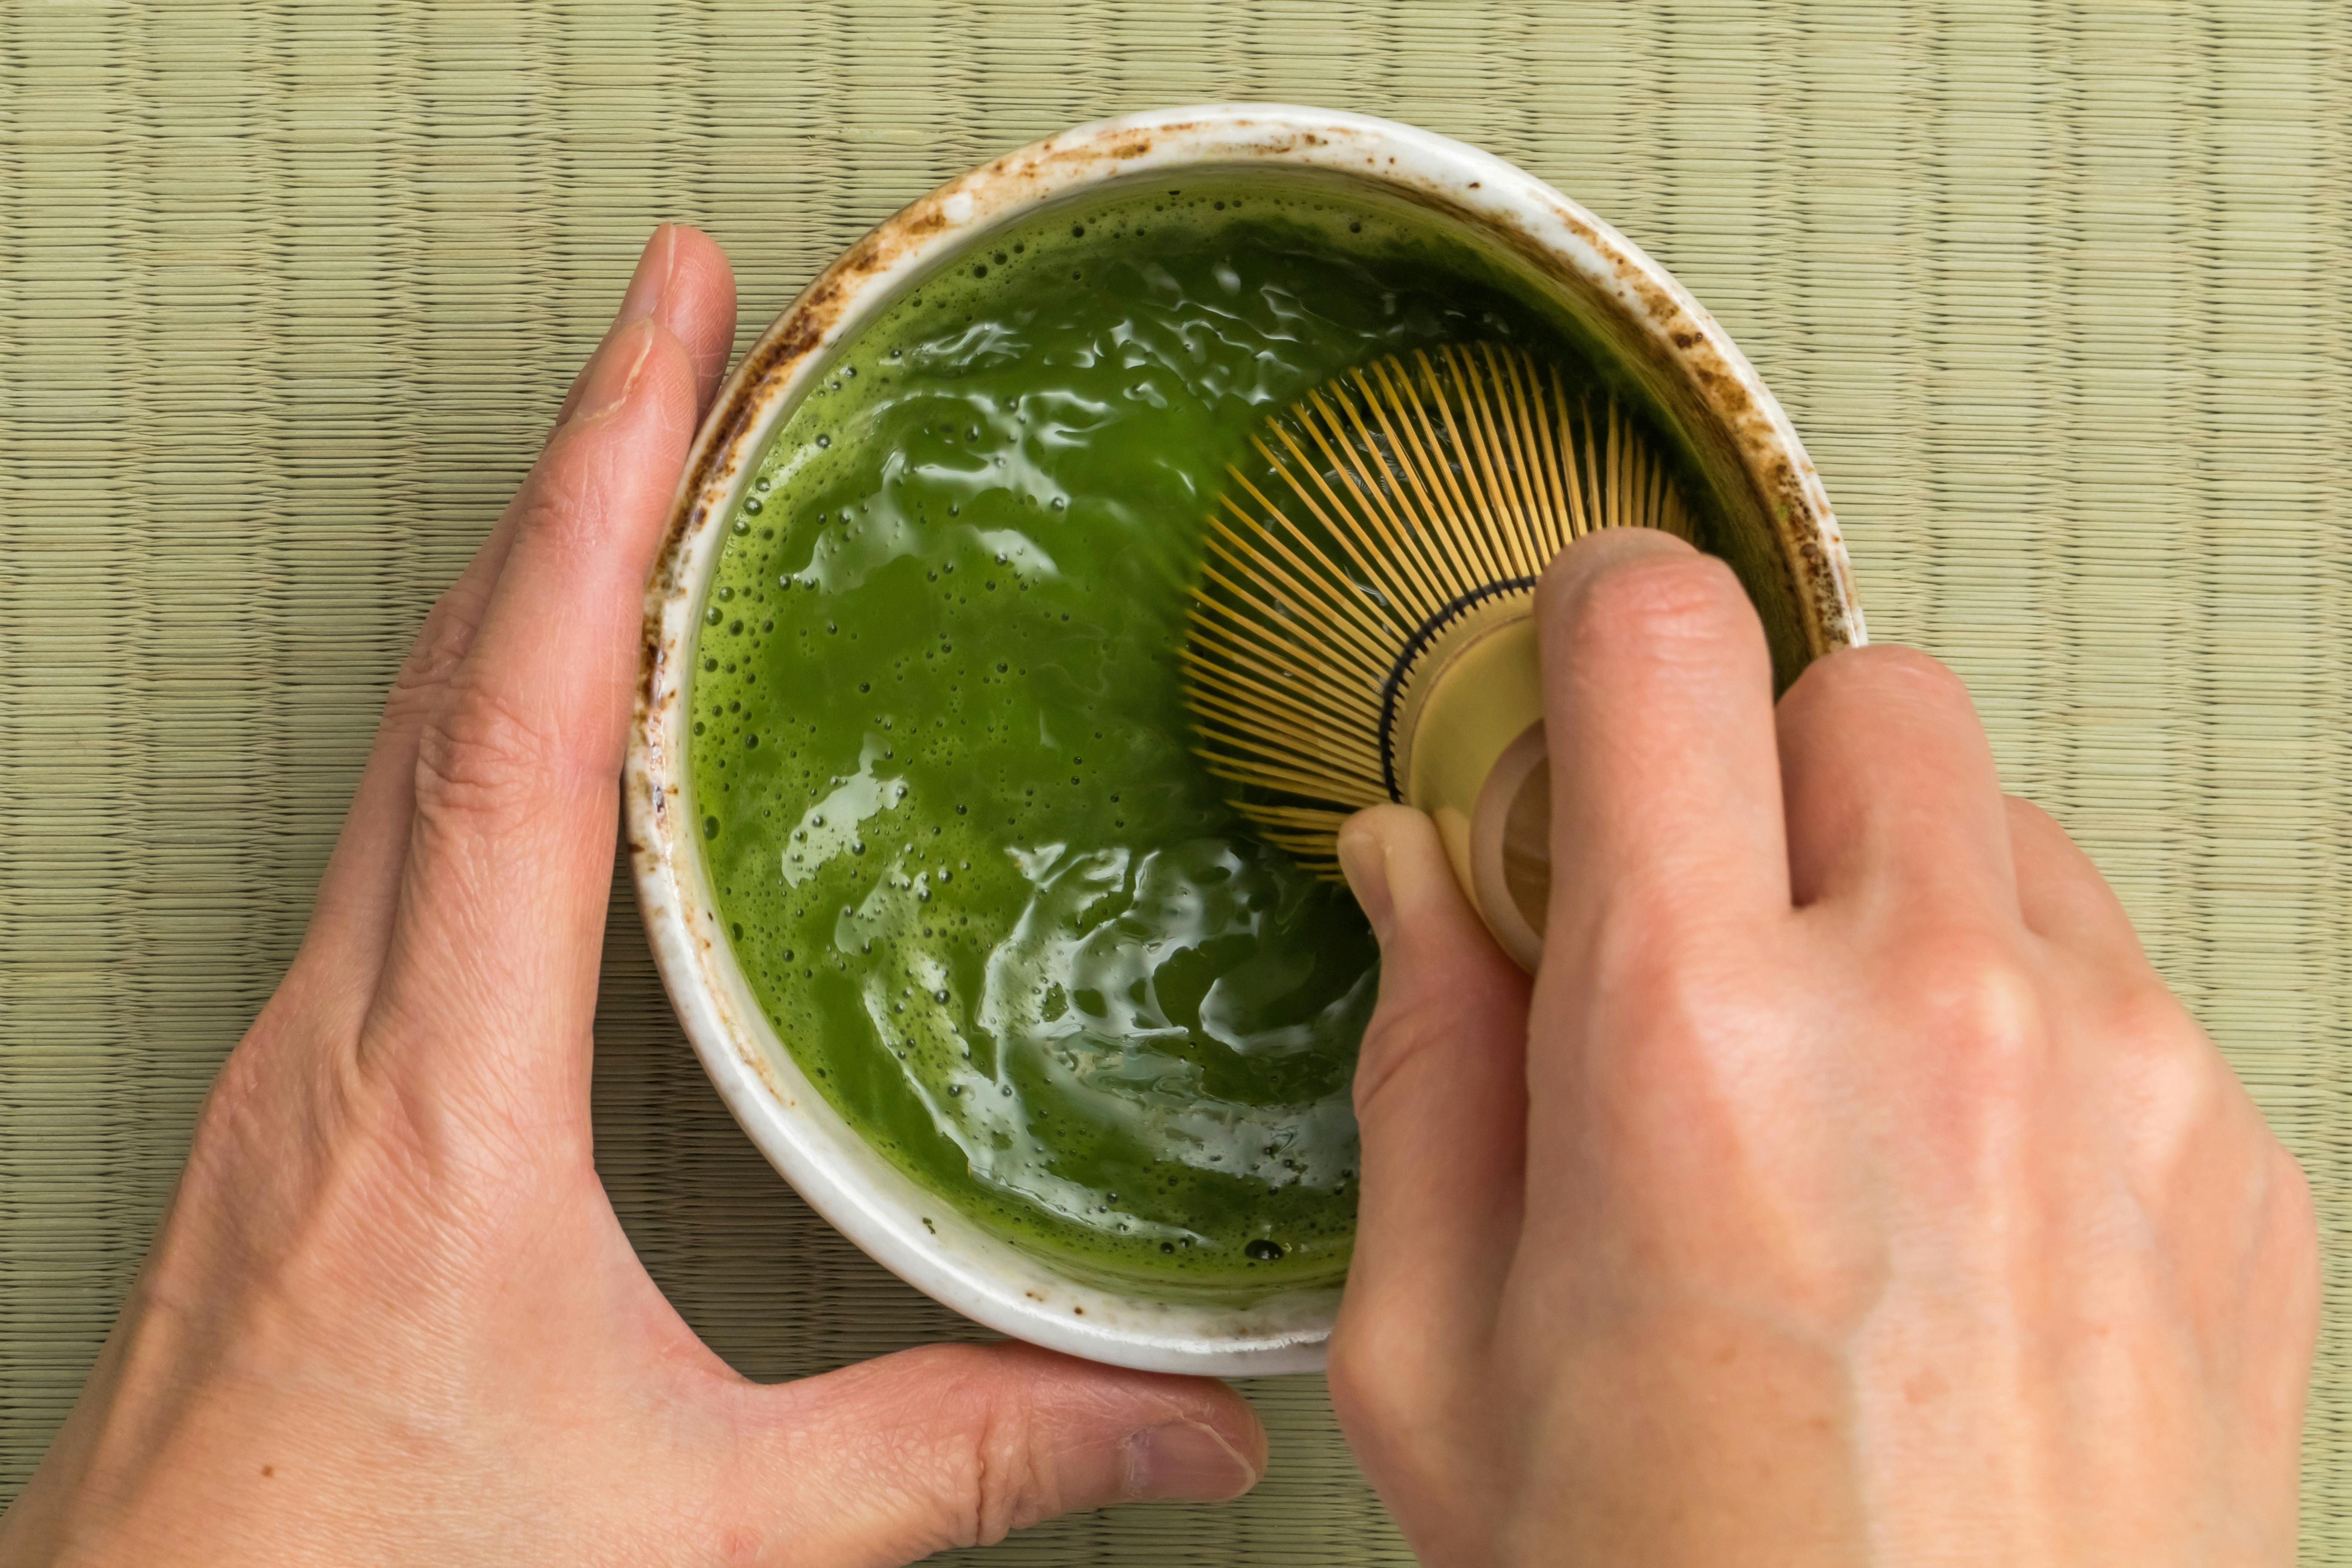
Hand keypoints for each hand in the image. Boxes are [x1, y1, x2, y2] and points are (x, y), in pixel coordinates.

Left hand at [0, 226, 1263, 1567]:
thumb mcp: (697, 1525)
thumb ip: (949, 1458)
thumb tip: (1180, 1429)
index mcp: (439, 1087)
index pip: (521, 715)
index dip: (602, 494)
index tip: (672, 328)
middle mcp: (341, 1024)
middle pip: (450, 672)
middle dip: (575, 467)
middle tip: (685, 324)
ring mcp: (298, 1046)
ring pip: (406, 738)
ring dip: (521, 578)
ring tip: (636, 460)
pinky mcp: (300, 1086)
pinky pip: (390, 830)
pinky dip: (478, 708)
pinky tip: (542, 702)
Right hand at [1328, 529, 2315, 1564]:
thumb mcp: (1440, 1366)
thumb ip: (1424, 1070)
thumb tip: (1417, 874)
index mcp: (1689, 1045)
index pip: (1659, 644)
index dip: (1599, 622)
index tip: (1578, 677)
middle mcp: (1932, 1011)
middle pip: (1863, 688)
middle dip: (1763, 765)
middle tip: (1704, 924)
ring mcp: (2123, 1075)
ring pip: (2001, 821)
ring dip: (1900, 891)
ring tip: (1843, 1092)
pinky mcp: (2238, 1157)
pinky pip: (2115, 971)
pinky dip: (2020, 1018)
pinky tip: (1961, 1196)